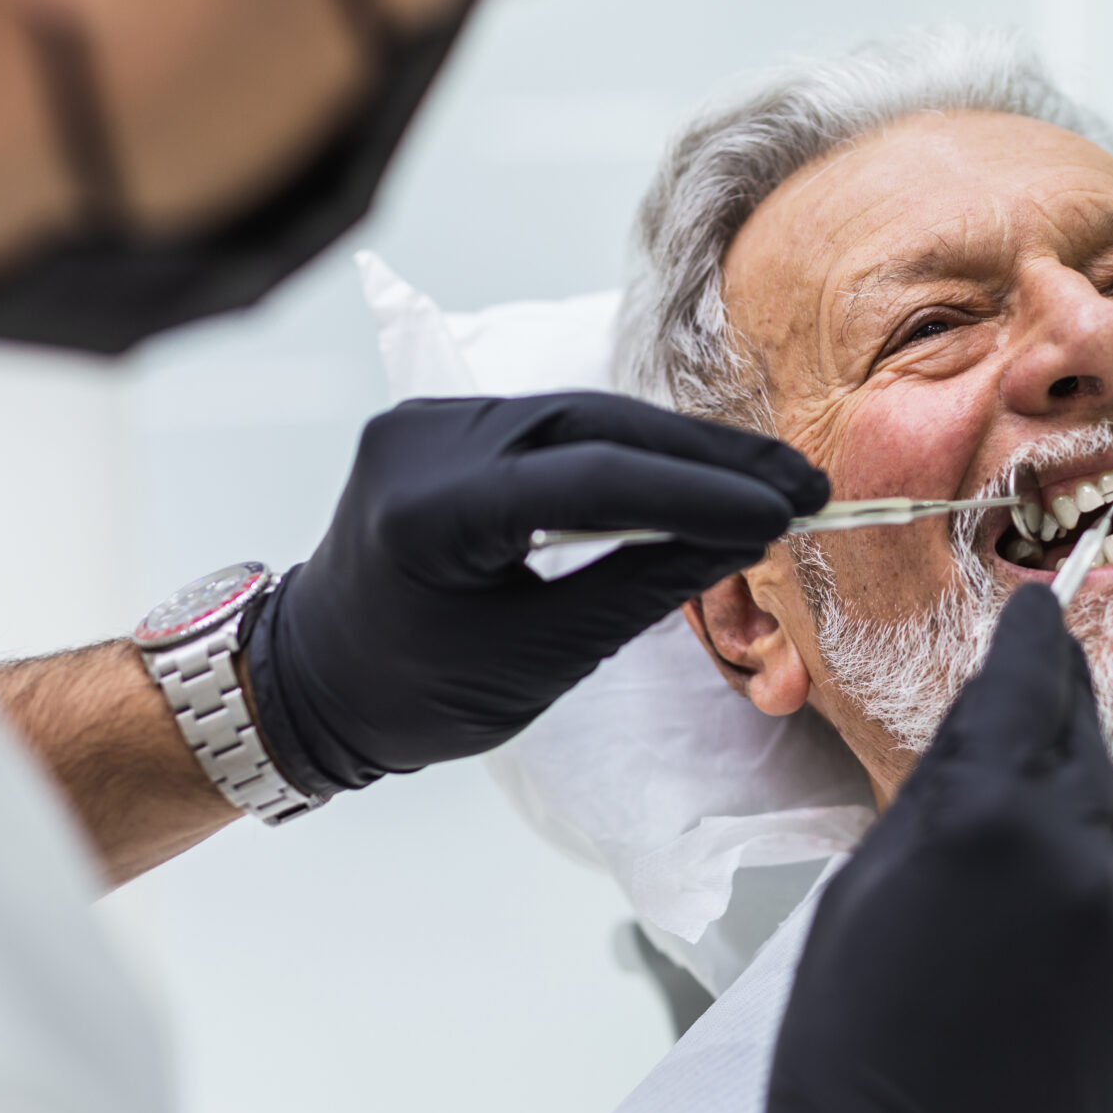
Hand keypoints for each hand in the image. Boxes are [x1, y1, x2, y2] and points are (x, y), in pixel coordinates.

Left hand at [245, 393, 826, 798]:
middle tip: (804, 487)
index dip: (697, 492)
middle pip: (597, 429)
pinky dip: (634, 453)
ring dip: (682, 451)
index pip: (588, 480)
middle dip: (709, 458)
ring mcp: (432, 421)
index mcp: (428, 512)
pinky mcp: (448, 422)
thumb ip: (641, 586)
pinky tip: (699, 473)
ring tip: (771, 482)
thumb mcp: (538, 660)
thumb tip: (744, 538)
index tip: (785, 512)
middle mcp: (424, 441)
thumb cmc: (412, 694)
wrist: (308, 678)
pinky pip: (559, 426)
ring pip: (586, 418)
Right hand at [700, 586, 1112, 1112]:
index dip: (1034, 637)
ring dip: (1084, 816)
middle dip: (1056, 720)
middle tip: (1040, 697)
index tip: (1043, 609)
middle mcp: (1079, 855)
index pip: (1029, 681)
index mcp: (985, 814)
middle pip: (1083, 743)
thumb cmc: (854, 1051)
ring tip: (1017, 873)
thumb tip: (993, 721)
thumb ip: (944, 789)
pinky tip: (1065, 921)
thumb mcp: (865, 884)